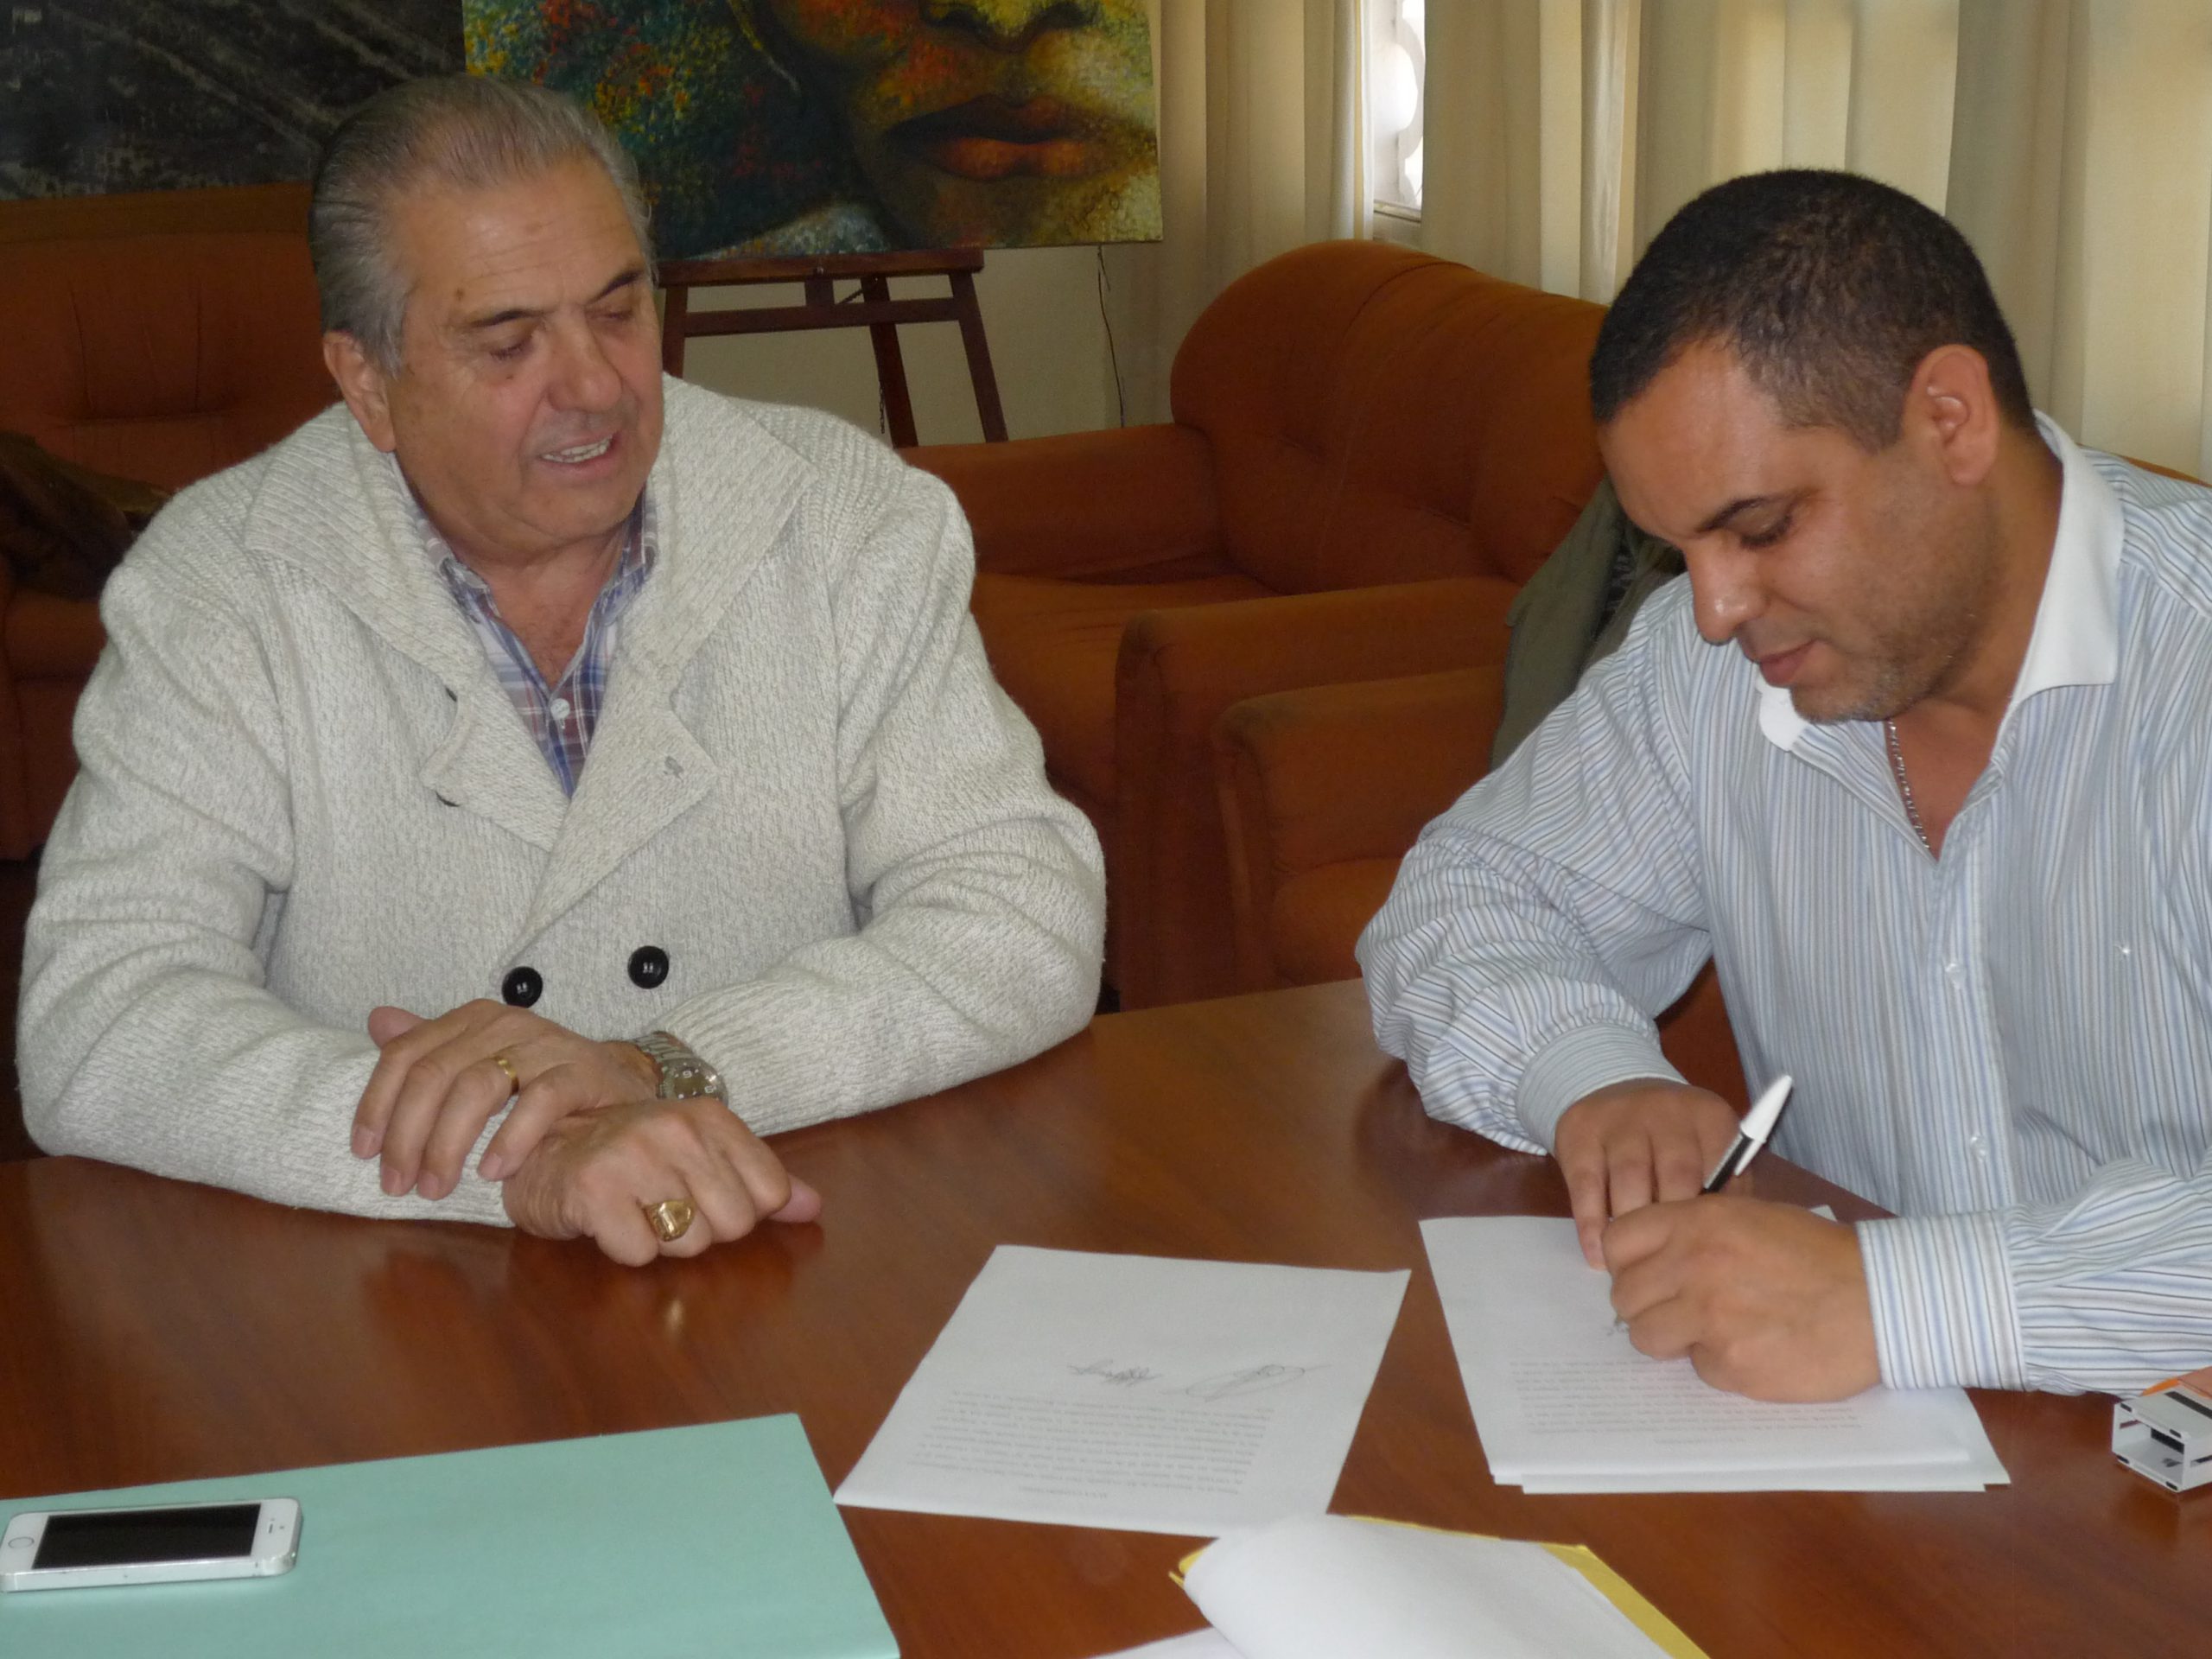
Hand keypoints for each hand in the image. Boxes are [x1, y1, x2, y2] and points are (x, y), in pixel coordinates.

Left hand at [353, 1002, 663, 1200]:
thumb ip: (431, 1047)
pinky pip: (540, 1101)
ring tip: (436, 1187)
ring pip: (479, 1086)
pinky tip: (493, 1172)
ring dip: (448, 1143)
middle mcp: (505, 1022)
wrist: (621, 1087)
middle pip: (435, 1074)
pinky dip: (511, 1138)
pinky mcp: (583, 1071)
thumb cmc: (542, 1081)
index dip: (376, 1103)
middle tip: (398, 1184)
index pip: (406, 1054)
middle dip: (407, 1134)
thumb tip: (377, 1021)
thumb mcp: (481, 1062)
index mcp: (472, 1018)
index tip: (364, 1152)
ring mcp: (546, 1044)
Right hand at [499, 1095, 823, 1264]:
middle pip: (733, 1224)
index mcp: (710, 1117)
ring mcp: (633, 1157)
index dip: (739, 1212)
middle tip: (662, 1207)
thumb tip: (813, 1208)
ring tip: (634, 1211)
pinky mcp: (594, 1191)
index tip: (703, 1198)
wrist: (541, 1151)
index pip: (768, 1193)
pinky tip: (607, 1221)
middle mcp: (675, 1128)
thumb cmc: (629, 1159)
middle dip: (700, 1231)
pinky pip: (640, 1253)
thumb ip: (761, 1180)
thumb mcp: (699, 1156)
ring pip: (689, 1243)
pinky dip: (624, 1249)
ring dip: (661, 1241)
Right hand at [1554, 1080, 1741, 1266]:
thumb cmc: (1673, 1138)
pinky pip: (1586, 1185)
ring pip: (1629, 1180)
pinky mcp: (1580, 1131)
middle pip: (1676, 1175)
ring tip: (1635, 1263)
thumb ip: (1727, 1184)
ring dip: (1632, 1227)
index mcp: (1708, 1116)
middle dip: (1674, 1224)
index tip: (1709, 1249)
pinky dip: (1592, 1225)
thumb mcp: (1708, 1145)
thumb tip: (1732, 1236)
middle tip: (1672, 1263)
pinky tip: (1598, 1253)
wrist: (1614, 1089)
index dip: (1715, 1215)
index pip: (1723, 1169)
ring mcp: (1620, 1118)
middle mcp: (1666, 1110)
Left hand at [1604, 1196, 1879, 1400]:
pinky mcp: (1731, 1365)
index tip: (1646, 1273)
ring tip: (1715, 1330)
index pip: (1617, 1242)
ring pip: (1648, 1338)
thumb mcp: (1751, 1216)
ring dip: (1674, 1340)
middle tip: (1681, 1308)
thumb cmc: (1820, 1254)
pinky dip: (1720, 1364)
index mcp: (1697, 1223)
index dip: (1627, 1262)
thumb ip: (1696, 1232)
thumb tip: (1652, 1260)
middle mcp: (1693, 1266)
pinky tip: (1756, 1348)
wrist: (1880, 1298)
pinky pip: (1698, 1370)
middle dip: (1648, 1305)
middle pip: (1625, 1296)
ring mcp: (1709, 1318)